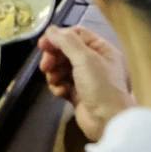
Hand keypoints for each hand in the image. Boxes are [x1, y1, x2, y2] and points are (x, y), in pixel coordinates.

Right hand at [37, 26, 132, 142]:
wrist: (108, 121)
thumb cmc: (101, 86)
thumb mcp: (85, 58)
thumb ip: (67, 41)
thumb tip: (51, 30)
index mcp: (101, 49)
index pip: (77, 34)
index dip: (59, 37)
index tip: (42, 44)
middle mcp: (95, 62)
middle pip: (67, 51)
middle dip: (54, 57)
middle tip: (45, 66)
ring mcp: (87, 79)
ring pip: (62, 68)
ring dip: (55, 73)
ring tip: (54, 81)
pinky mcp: (79, 95)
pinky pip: (63, 84)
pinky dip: (59, 87)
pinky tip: (60, 93)